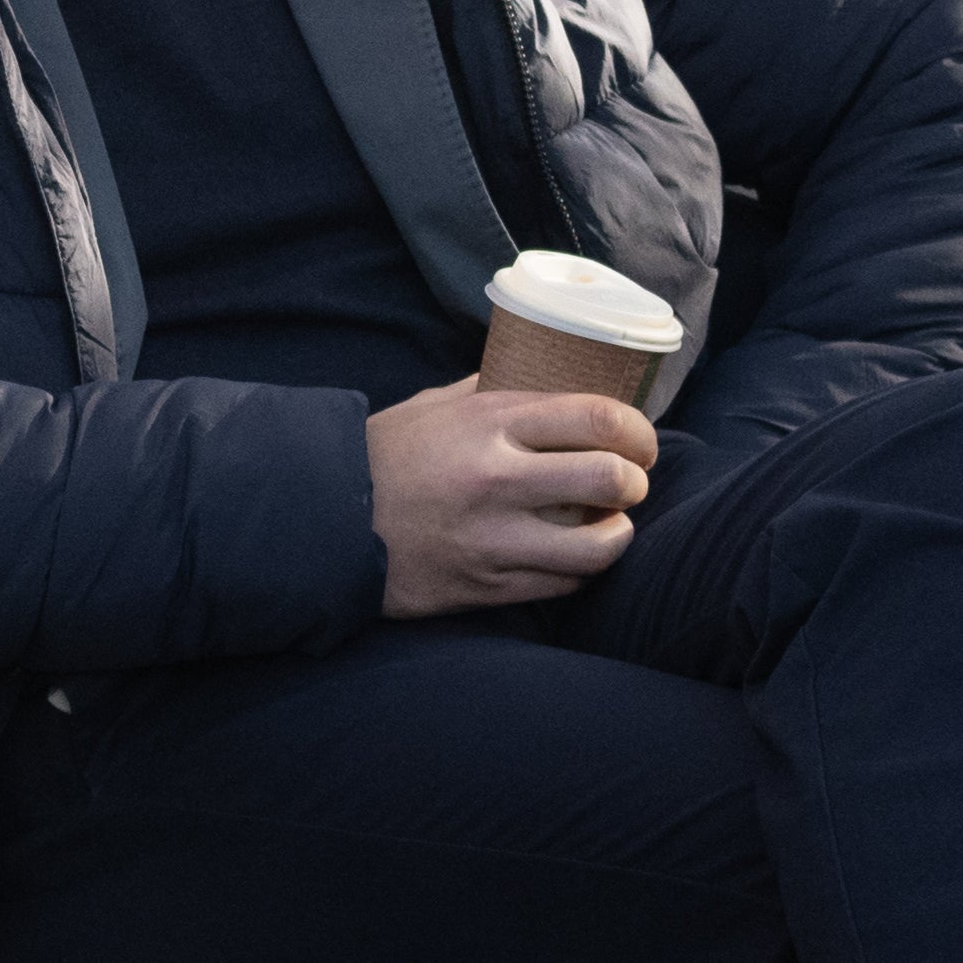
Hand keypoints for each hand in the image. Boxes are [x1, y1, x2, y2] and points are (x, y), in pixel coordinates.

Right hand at [363, 381, 655, 614]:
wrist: (323, 521)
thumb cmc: (384, 457)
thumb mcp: (436, 405)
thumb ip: (496, 392)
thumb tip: (551, 376)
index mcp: (489, 422)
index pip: (598, 418)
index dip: (639, 431)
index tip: (640, 442)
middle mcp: (496, 479)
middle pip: (610, 478)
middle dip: (636, 482)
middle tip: (630, 484)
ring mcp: (492, 538)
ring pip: (598, 546)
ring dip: (618, 535)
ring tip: (610, 527)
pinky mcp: (485, 586)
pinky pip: (562, 585)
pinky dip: (578, 572)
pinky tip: (572, 557)